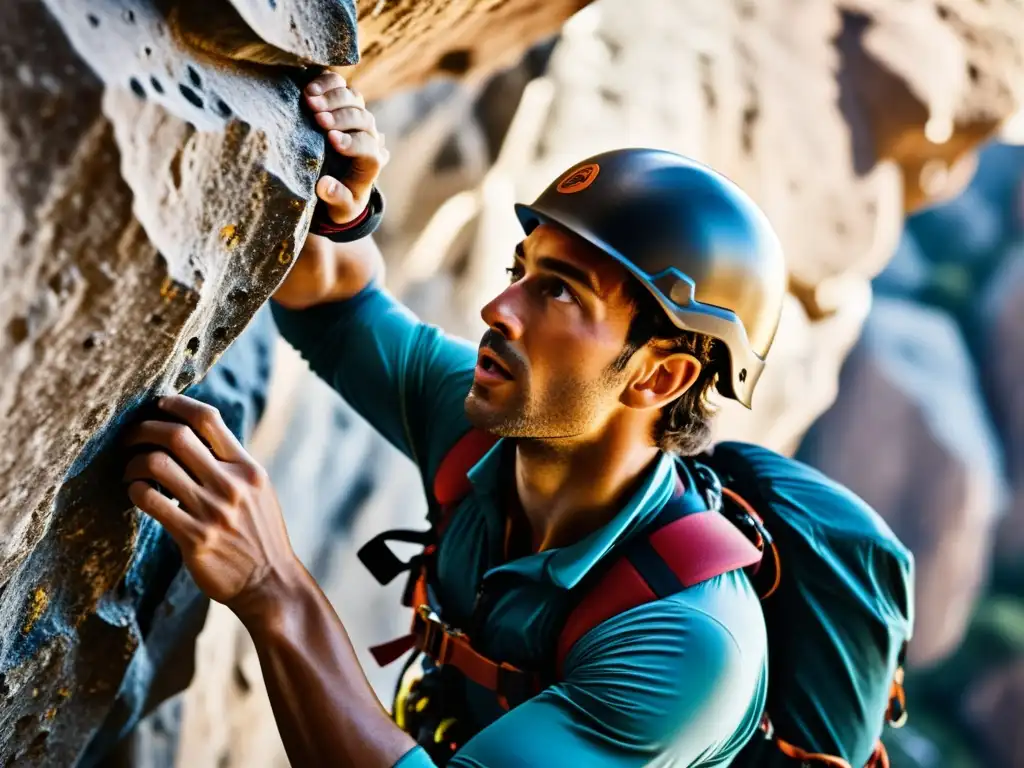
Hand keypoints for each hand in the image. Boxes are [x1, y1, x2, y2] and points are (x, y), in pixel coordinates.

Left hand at [123, 395, 298, 620]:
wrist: (270, 582)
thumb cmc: (259, 534)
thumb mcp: (257, 491)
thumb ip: (231, 464)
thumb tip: (196, 435)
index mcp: (247, 468)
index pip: (208, 419)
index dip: (177, 404)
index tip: (157, 405)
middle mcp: (230, 485)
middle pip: (176, 436)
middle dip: (143, 430)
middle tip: (130, 437)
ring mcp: (212, 511)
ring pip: (157, 465)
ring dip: (133, 463)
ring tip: (129, 470)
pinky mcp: (194, 538)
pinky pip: (151, 502)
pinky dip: (135, 491)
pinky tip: (135, 494)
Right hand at [304, 72, 389, 224]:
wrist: (335, 181)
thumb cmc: (340, 199)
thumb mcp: (341, 209)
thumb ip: (337, 199)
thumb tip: (324, 186)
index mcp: (371, 160)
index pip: (369, 147)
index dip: (353, 142)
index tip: (332, 140)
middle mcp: (367, 134)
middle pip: (363, 118)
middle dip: (341, 117)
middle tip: (318, 118)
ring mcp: (354, 115)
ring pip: (353, 97)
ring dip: (332, 96)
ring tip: (309, 100)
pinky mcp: (338, 101)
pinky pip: (337, 84)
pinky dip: (325, 82)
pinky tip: (308, 88)